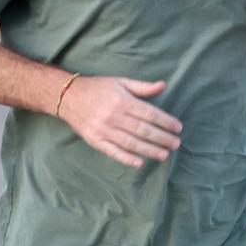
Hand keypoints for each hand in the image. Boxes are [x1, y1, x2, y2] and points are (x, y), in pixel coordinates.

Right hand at [58, 76, 181, 168]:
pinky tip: (139, 163)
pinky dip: (126, 159)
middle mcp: (113, 116)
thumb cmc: (97, 88)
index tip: (178, 128)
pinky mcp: (94, 140)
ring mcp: (103, 129)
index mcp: (122, 101)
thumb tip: (163, 85)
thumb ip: (142, 87)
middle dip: (162, 138)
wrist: (67, 96)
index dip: (166, 121)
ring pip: (131, 143)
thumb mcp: (120, 82)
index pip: (149, 114)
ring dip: (149, 150)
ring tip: (164, 155)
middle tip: (176, 144)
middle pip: (143, 130)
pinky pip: (113, 152)